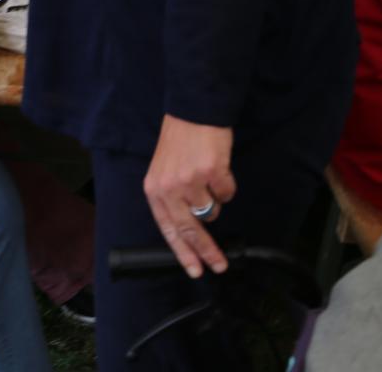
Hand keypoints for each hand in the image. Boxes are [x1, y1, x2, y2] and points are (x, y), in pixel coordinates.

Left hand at [144, 116, 235, 277]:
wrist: (194, 112)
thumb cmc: (180, 141)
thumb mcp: (163, 171)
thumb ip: (171, 199)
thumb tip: (190, 229)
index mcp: (154, 190)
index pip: (168, 229)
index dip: (183, 253)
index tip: (195, 270)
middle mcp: (170, 187)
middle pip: (190, 230)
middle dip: (206, 251)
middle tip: (218, 265)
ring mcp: (191, 180)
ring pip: (212, 211)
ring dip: (215, 201)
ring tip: (209, 178)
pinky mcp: (212, 171)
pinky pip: (226, 193)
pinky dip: (226, 186)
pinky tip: (219, 169)